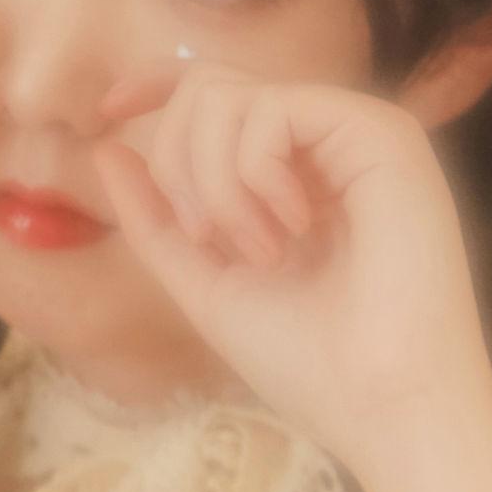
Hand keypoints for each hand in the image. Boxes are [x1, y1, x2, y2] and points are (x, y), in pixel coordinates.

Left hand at [89, 65, 491, 486]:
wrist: (384, 406)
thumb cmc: (310, 362)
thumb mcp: (206, 282)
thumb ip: (157, 219)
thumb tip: (108, 147)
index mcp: (294, 175)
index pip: (219, 93)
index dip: (156, 86)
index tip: (107, 113)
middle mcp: (326, 144)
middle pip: (208, 86)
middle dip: (178, 162)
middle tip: (209, 241)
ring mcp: (356, 132)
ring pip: (229, 92)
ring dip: (214, 181)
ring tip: (259, 252)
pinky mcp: (380, 131)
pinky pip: (270, 108)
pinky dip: (252, 173)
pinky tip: (290, 231)